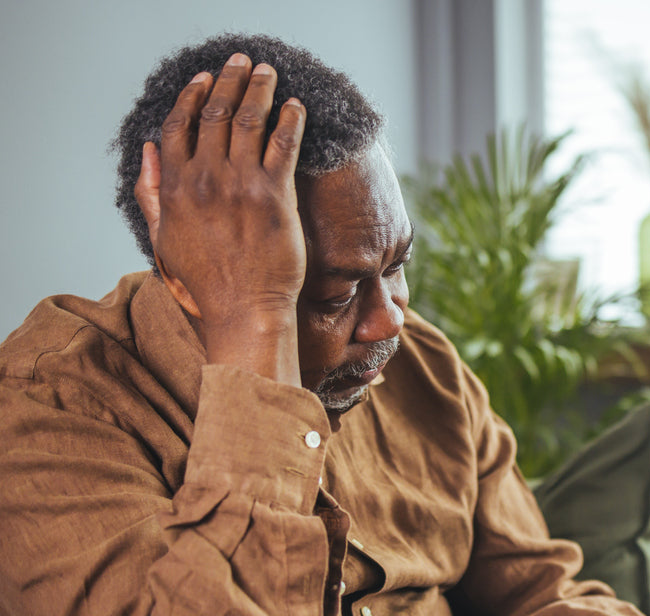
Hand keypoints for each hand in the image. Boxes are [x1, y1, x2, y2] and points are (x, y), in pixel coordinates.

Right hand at [134, 53, 306, 381]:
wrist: (243, 311)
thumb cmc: (205, 283)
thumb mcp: (162, 238)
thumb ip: (151, 193)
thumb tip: (146, 151)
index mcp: (175, 187)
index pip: (178, 126)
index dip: (191, 96)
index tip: (204, 78)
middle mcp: (205, 179)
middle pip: (215, 113)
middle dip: (229, 80)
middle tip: (241, 62)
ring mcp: (241, 185)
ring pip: (249, 120)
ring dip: (259, 88)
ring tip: (268, 72)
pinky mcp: (275, 195)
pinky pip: (283, 144)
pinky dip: (290, 119)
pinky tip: (295, 106)